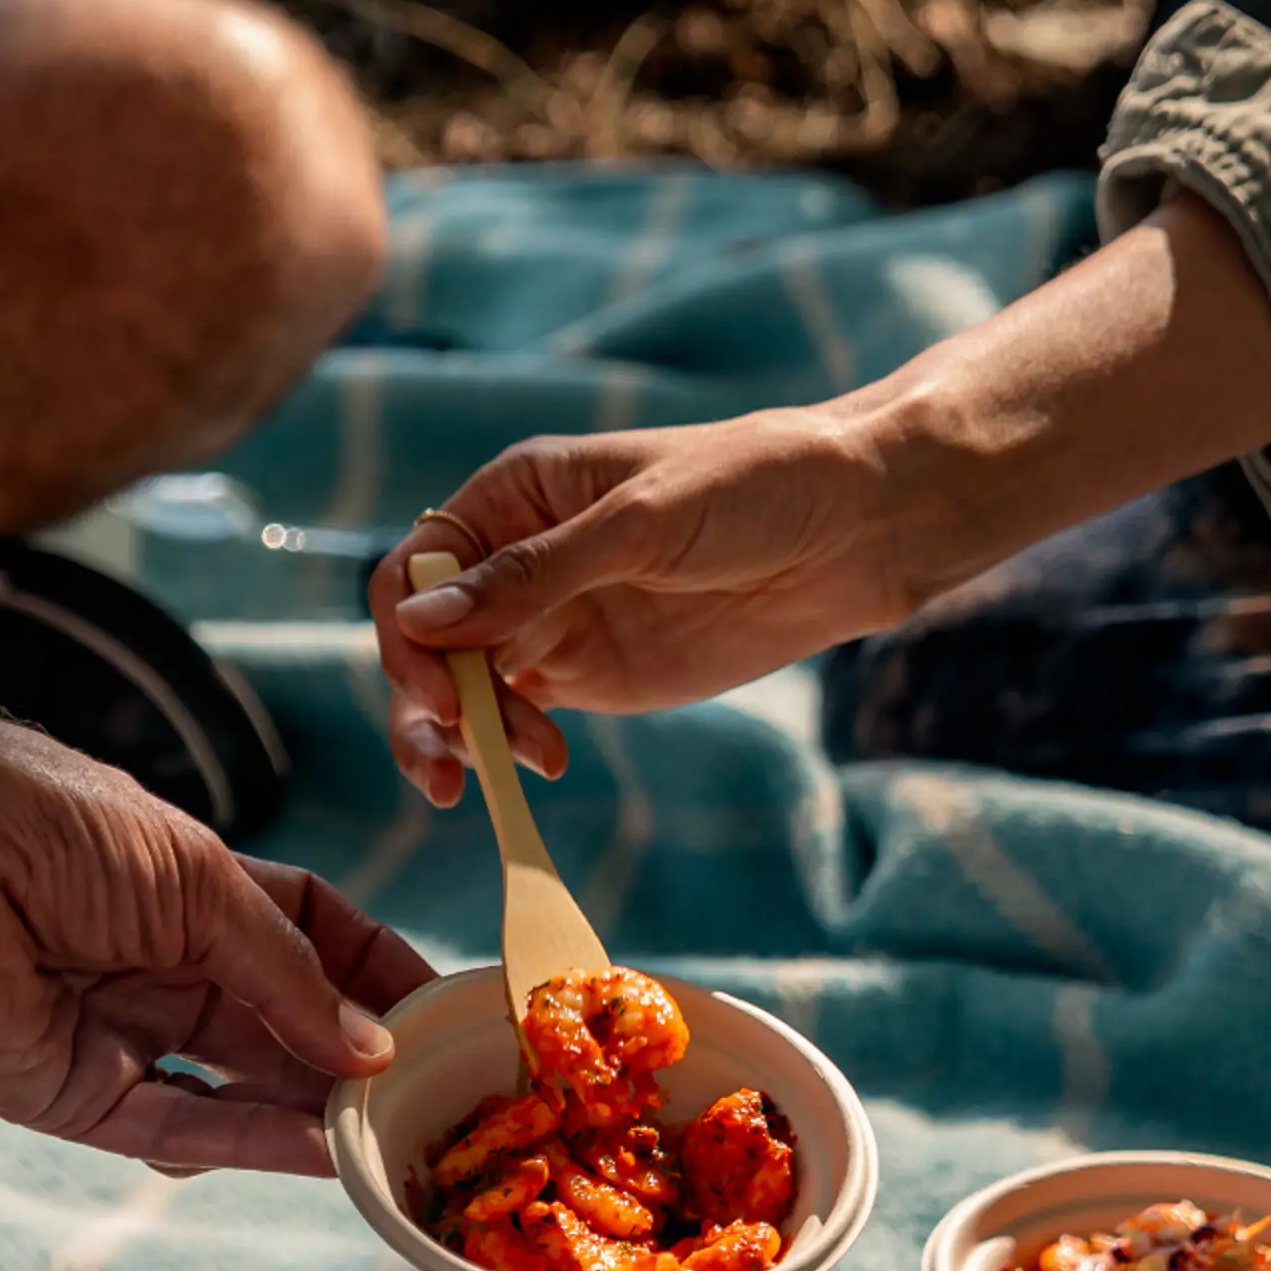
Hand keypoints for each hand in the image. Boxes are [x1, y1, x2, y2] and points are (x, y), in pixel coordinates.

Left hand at [0, 689, 434, 1174]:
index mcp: (187, 885)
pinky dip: (246, 1142)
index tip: (441, 1011)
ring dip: (310, 1110)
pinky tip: (317, 1151)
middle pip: (278, 1021)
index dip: (371, 970)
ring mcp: (116, 1030)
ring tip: (389, 1132)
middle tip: (433, 1093)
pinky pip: (176, 1125)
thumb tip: (369, 1044)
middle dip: (351, 1056)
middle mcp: (156, 961)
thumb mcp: (193, 878)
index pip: (307, 933)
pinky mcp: (71, 1093)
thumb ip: (283, 967)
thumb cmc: (44, 822)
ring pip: (237, 1085)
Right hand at [370, 195, 1270, 805]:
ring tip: (477, 783)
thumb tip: (424, 618)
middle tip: (451, 762)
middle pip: (425, 639)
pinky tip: (544, 764)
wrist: (860, 527)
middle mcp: (517, 560)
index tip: (445, 693)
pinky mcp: (592, 675)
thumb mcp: (641, 524)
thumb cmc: (756, 487)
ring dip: (455, 738)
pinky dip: (510, 750)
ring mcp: (552, 621)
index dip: (410, 634)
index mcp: (513, 497)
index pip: (415, 568)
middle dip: (424, 702)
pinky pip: (519, 718)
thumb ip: (534, 575)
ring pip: (462, 688)